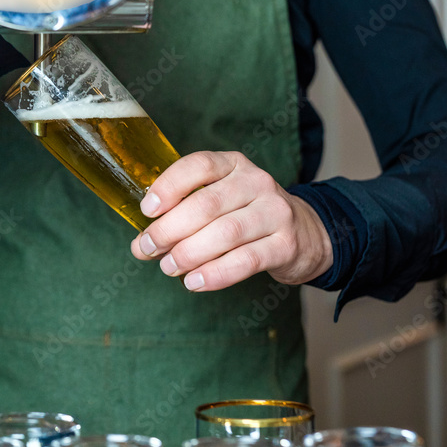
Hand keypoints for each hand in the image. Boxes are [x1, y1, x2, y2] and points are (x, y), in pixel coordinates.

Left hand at [130, 151, 333, 290]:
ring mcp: (275, 212)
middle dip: (170, 229)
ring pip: (225, 233)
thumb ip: (183, 213)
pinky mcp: (286, 245)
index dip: (169, 186)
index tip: (146, 210)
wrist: (305, 233)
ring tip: (168, 267)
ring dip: (189, 253)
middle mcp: (256, 182)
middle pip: (206, 204)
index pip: (198, 165)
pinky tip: (194, 282)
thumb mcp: (220, 199)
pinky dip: (215, 274)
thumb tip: (141, 243)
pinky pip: (246, 260)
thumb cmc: (247, 215)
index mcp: (233, 164)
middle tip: (147, 247)